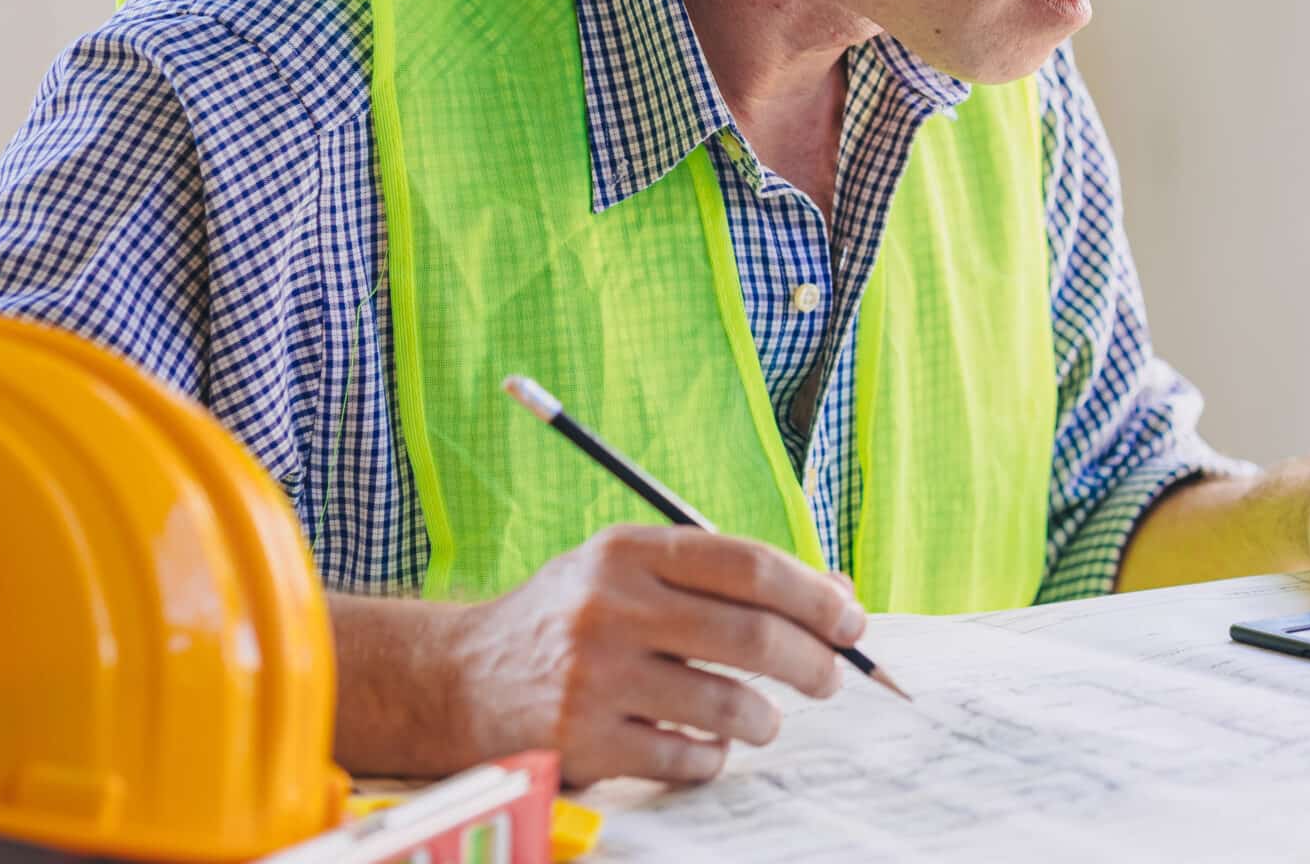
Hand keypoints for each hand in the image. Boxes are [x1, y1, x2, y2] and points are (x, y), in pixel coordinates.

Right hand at [446, 525, 865, 784]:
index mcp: (629, 551)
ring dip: (766, 718)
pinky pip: (687, 758)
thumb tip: (839, 593)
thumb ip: (729, 578)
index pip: (748, 565)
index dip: (814, 596)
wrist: (458, 680)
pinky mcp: (583, 741)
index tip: (851, 620)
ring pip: (727, 705)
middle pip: (751, 636)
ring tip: (764, 718)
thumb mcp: (635, 573)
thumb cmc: (573, 620)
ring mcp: (594, 677)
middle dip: (812, 662)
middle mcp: (610, 607)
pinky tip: (708, 746)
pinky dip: (714, 757)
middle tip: (831, 677)